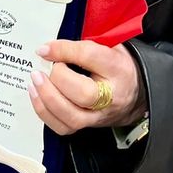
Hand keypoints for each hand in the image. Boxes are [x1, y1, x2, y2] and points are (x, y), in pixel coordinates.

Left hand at [27, 40, 145, 135]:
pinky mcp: (89, 126)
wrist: (137, 92)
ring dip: (47, 98)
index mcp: (117, 68)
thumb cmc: (118, 66)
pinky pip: (63, 127)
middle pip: (84, 93)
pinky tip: (38, 96)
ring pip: (72, 116)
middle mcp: (111, 96)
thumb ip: (82, 45)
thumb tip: (50, 47)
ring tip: (35, 81)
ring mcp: (100, 115)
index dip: (64, 51)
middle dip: (57, 79)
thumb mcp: (109, 46)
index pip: (90, 57)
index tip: (46, 49)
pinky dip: (45, 112)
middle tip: (44, 68)